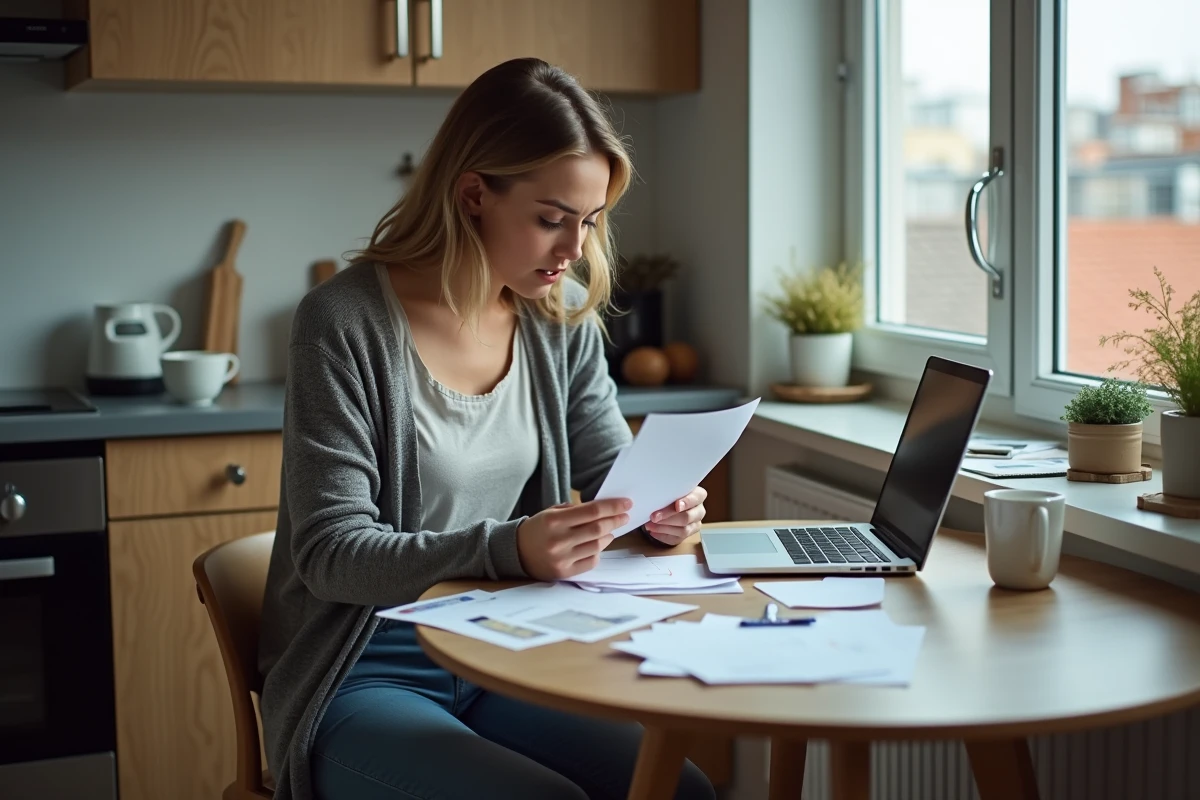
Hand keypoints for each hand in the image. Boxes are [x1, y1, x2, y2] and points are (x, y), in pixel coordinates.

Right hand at [516, 497, 631, 580]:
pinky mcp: (564, 572)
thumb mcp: (551, 513)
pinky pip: (591, 561)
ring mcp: (562, 558)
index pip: (592, 511)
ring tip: (611, 529)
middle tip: (624, 516)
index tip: (626, 503)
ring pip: (597, 545)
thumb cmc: (538, 529)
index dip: (613, 507)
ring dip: (609, 535)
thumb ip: (576, 510)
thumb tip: (605, 509)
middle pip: (598, 529)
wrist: (516, 552)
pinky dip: (599, 551)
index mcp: (555, 521)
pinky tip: (599, 544)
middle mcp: (559, 540)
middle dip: (616, 520)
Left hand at [643, 487, 706, 545]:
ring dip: (664, 528)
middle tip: (654, 517)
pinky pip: (676, 539)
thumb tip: (655, 495)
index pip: (697, 498)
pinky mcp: (687, 535)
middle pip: (687, 517)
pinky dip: (662, 535)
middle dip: (668, 517)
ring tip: (650, 525)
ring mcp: (694, 524)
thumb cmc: (670, 495)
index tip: (676, 506)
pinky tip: (653, 531)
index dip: (686, 502)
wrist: (667, 504)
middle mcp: (699, 511)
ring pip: (683, 530)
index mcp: (698, 495)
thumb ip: (668, 492)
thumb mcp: (670, 489)